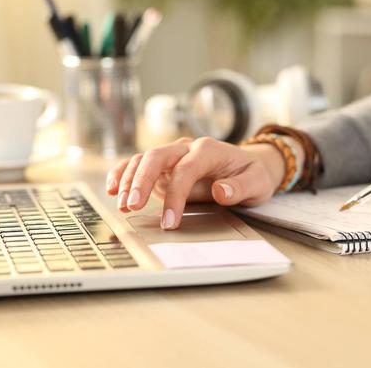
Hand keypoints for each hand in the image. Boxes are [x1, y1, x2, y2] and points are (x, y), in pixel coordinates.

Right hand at [105, 137, 289, 229]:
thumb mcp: (257, 182)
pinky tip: (113, 187)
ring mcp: (174, 156)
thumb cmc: (253, 174)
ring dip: (130, 180)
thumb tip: (220, 191)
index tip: (169, 221)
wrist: (250, 165)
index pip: (186, 170)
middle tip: (132, 205)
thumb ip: (240, 187)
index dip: (175, 195)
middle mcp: (187, 148)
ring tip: (122, 203)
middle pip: (157, 157)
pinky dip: (124, 173)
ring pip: (144, 159)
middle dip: (141, 180)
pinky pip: (140, 165)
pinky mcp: (165, 166)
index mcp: (209, 150)